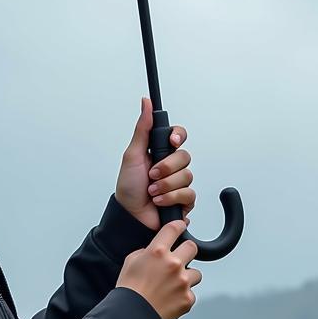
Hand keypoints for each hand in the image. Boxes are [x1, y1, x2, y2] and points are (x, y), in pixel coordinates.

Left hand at [115, 97, 195, 231]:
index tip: (172, 142)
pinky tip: (160, 201)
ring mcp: (178, 182)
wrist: (131, 216)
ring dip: (166, 185)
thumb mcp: (132, 154)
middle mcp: (172, 165)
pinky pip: (189, 194)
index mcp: (160, 151)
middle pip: (185, 156)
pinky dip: (172, 198)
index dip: (178, 137)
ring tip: (153, 191)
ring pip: (187, 176)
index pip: (178, 135)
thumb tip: (145, 102)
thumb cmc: (128, 186)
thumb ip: (142, 128)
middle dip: (166, 168)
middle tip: (152, 175)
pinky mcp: (184, 200)